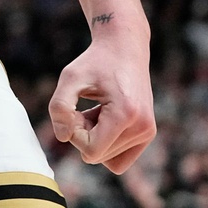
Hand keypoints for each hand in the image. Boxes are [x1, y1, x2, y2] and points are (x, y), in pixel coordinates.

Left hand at [49, 26, 156, 173]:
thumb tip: (62, 137)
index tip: (72, 111)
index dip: (74, 134)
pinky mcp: (148, 133)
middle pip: (99, 156)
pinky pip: (120, 159)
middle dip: (84, 136)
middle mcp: (143, 127)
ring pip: (109, 159)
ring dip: (95, 139)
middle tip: (82, 109)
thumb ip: (59, 107)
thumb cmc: (95, 62)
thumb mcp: (70, 77)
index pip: (92, 150)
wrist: (124, 48)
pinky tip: (103, 118)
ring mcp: (148, 132)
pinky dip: (106, 143)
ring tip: (93, 111)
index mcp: (125, 114)